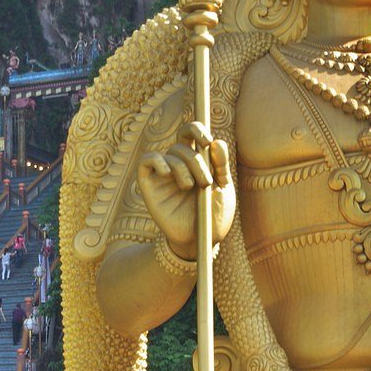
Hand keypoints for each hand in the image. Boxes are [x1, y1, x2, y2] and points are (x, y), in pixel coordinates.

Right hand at [139, 122, 235, 260]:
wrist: (199, 241)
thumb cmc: (213, 217)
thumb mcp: (223, 190)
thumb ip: (220, 166)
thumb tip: (216, 141)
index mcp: (198, 161)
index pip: (192, 134)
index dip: (197, 130)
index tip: (207, 141)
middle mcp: (179, 164)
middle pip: (182, 141)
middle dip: (196, 158)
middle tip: (205, 181)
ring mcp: (163, 173)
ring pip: (171, 154)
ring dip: (184, 168)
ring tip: (191, 188)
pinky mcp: (149, 184)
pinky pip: (147, 161)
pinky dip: (158, 161)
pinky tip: (168, 174)